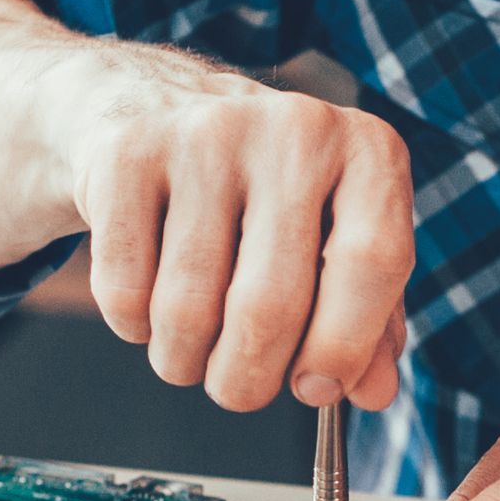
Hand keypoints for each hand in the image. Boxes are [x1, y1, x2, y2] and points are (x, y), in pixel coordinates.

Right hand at [63, 44, 412, 410]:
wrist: (149, 106)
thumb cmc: (260, 196)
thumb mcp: (331, 242)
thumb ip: (366, 323)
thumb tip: (373, 393)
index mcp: (367, 152)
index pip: (372, 261)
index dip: (342, 347)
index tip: (314, 389)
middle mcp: (295, 129)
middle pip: (270, 306)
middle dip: (246, 379)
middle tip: (237, 389)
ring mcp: (207, 134)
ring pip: (188, 310)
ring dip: (182, 360)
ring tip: (186, 348)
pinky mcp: (128, 153)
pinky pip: (126, 290)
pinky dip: (132, 326)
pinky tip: (146, 301)